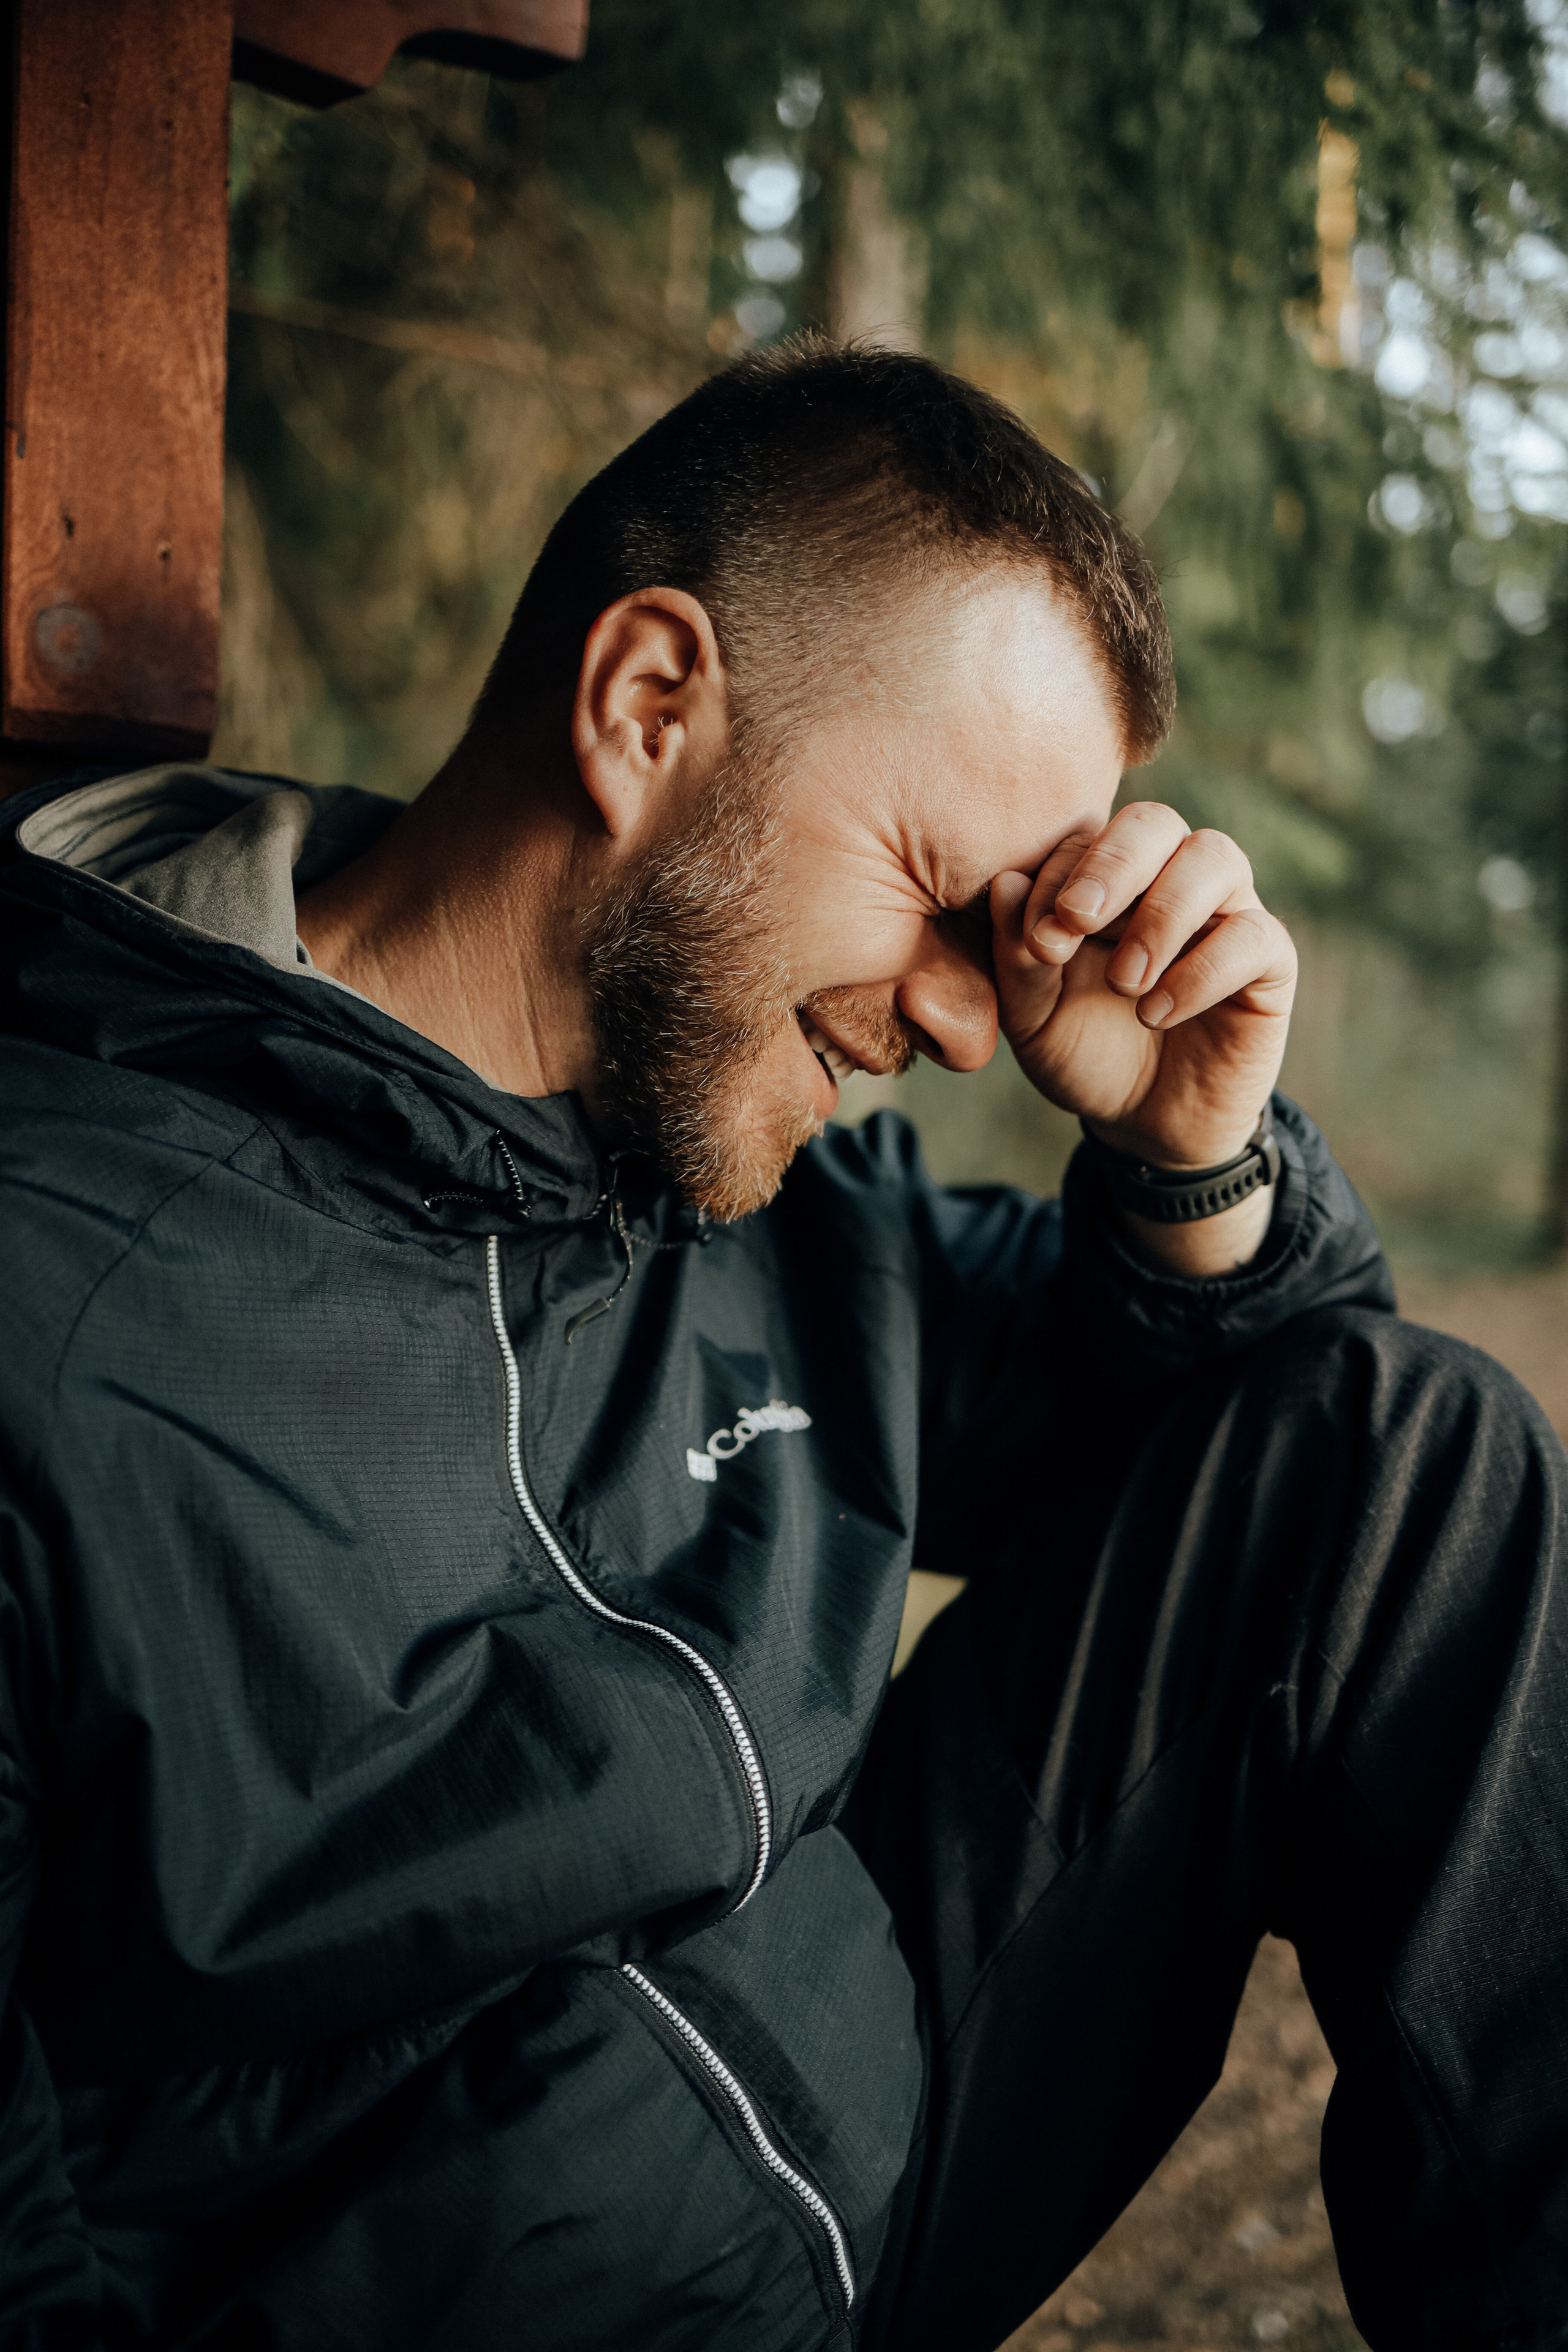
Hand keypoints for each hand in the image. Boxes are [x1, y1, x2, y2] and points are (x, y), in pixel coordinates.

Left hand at [990, 803, 1296, 1263]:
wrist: (1143, 1124)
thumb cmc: (1086, 1053)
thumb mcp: (1034, 1017)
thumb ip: (1017, 955)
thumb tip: (1005, 883)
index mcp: (1109, 881)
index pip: (1089, 839)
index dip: (1060, 878)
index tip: (1037, 942)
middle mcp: (1171, 881)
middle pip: (1156, 824)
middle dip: (1112, 865)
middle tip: (1076, 920)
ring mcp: (1226, 914)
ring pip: (1216, 858)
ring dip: (1161, 914)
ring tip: (1125, 981)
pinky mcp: (1268, 963)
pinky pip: (1253, 935)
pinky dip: (1202, 972)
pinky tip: (1157, 1015)